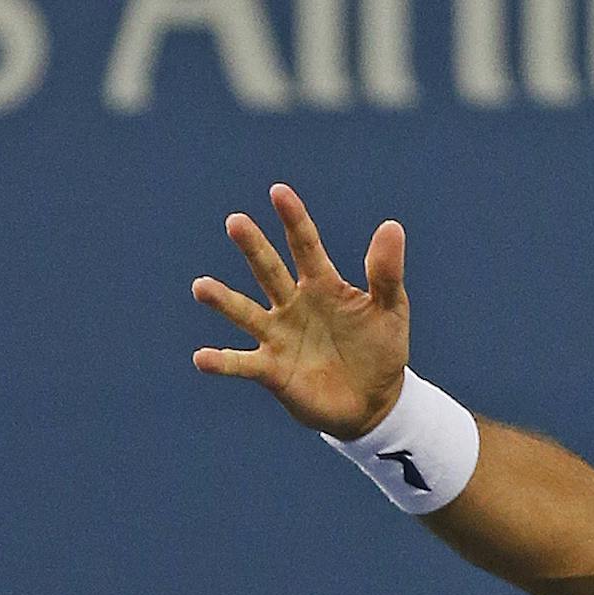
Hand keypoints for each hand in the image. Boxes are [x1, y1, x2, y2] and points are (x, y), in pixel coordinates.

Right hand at [191, 184, 408, 439]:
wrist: (374, 402)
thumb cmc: (381, 350)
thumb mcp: (391, 311)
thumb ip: (386, 273)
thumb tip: (391, 226)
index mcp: (322, 284)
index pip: (305, 245)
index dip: (293, 219)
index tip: (279, 192)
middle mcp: (293, 304)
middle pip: (269, 270)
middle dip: (254, 247)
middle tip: (236, 222)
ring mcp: (279, 336)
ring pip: (246, 313)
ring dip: (224, 300)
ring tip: (202, 287)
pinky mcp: (272, 370)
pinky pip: (243, 364)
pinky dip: (222, 361)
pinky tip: (202, 358)